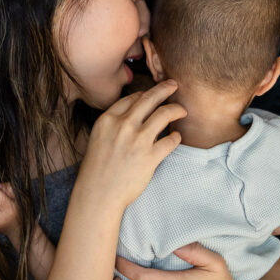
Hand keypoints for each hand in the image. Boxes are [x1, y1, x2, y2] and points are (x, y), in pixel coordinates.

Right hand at [79, 80, 186, 211]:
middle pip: (149, 99)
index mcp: (108, 119)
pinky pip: (170, 140)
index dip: (145, 94)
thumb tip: (135, 115)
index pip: (132, 98)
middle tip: (174, 85)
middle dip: (164, 89)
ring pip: (164, 114)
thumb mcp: (98, 138)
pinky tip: (176, 137)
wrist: (98, 194)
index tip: (152, 95)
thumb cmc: (97, 169)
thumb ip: (114, 125)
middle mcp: (123, 125)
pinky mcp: (150, 157)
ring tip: (182, 110)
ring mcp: (138, 140)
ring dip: (176, 110)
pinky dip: (176, 137)